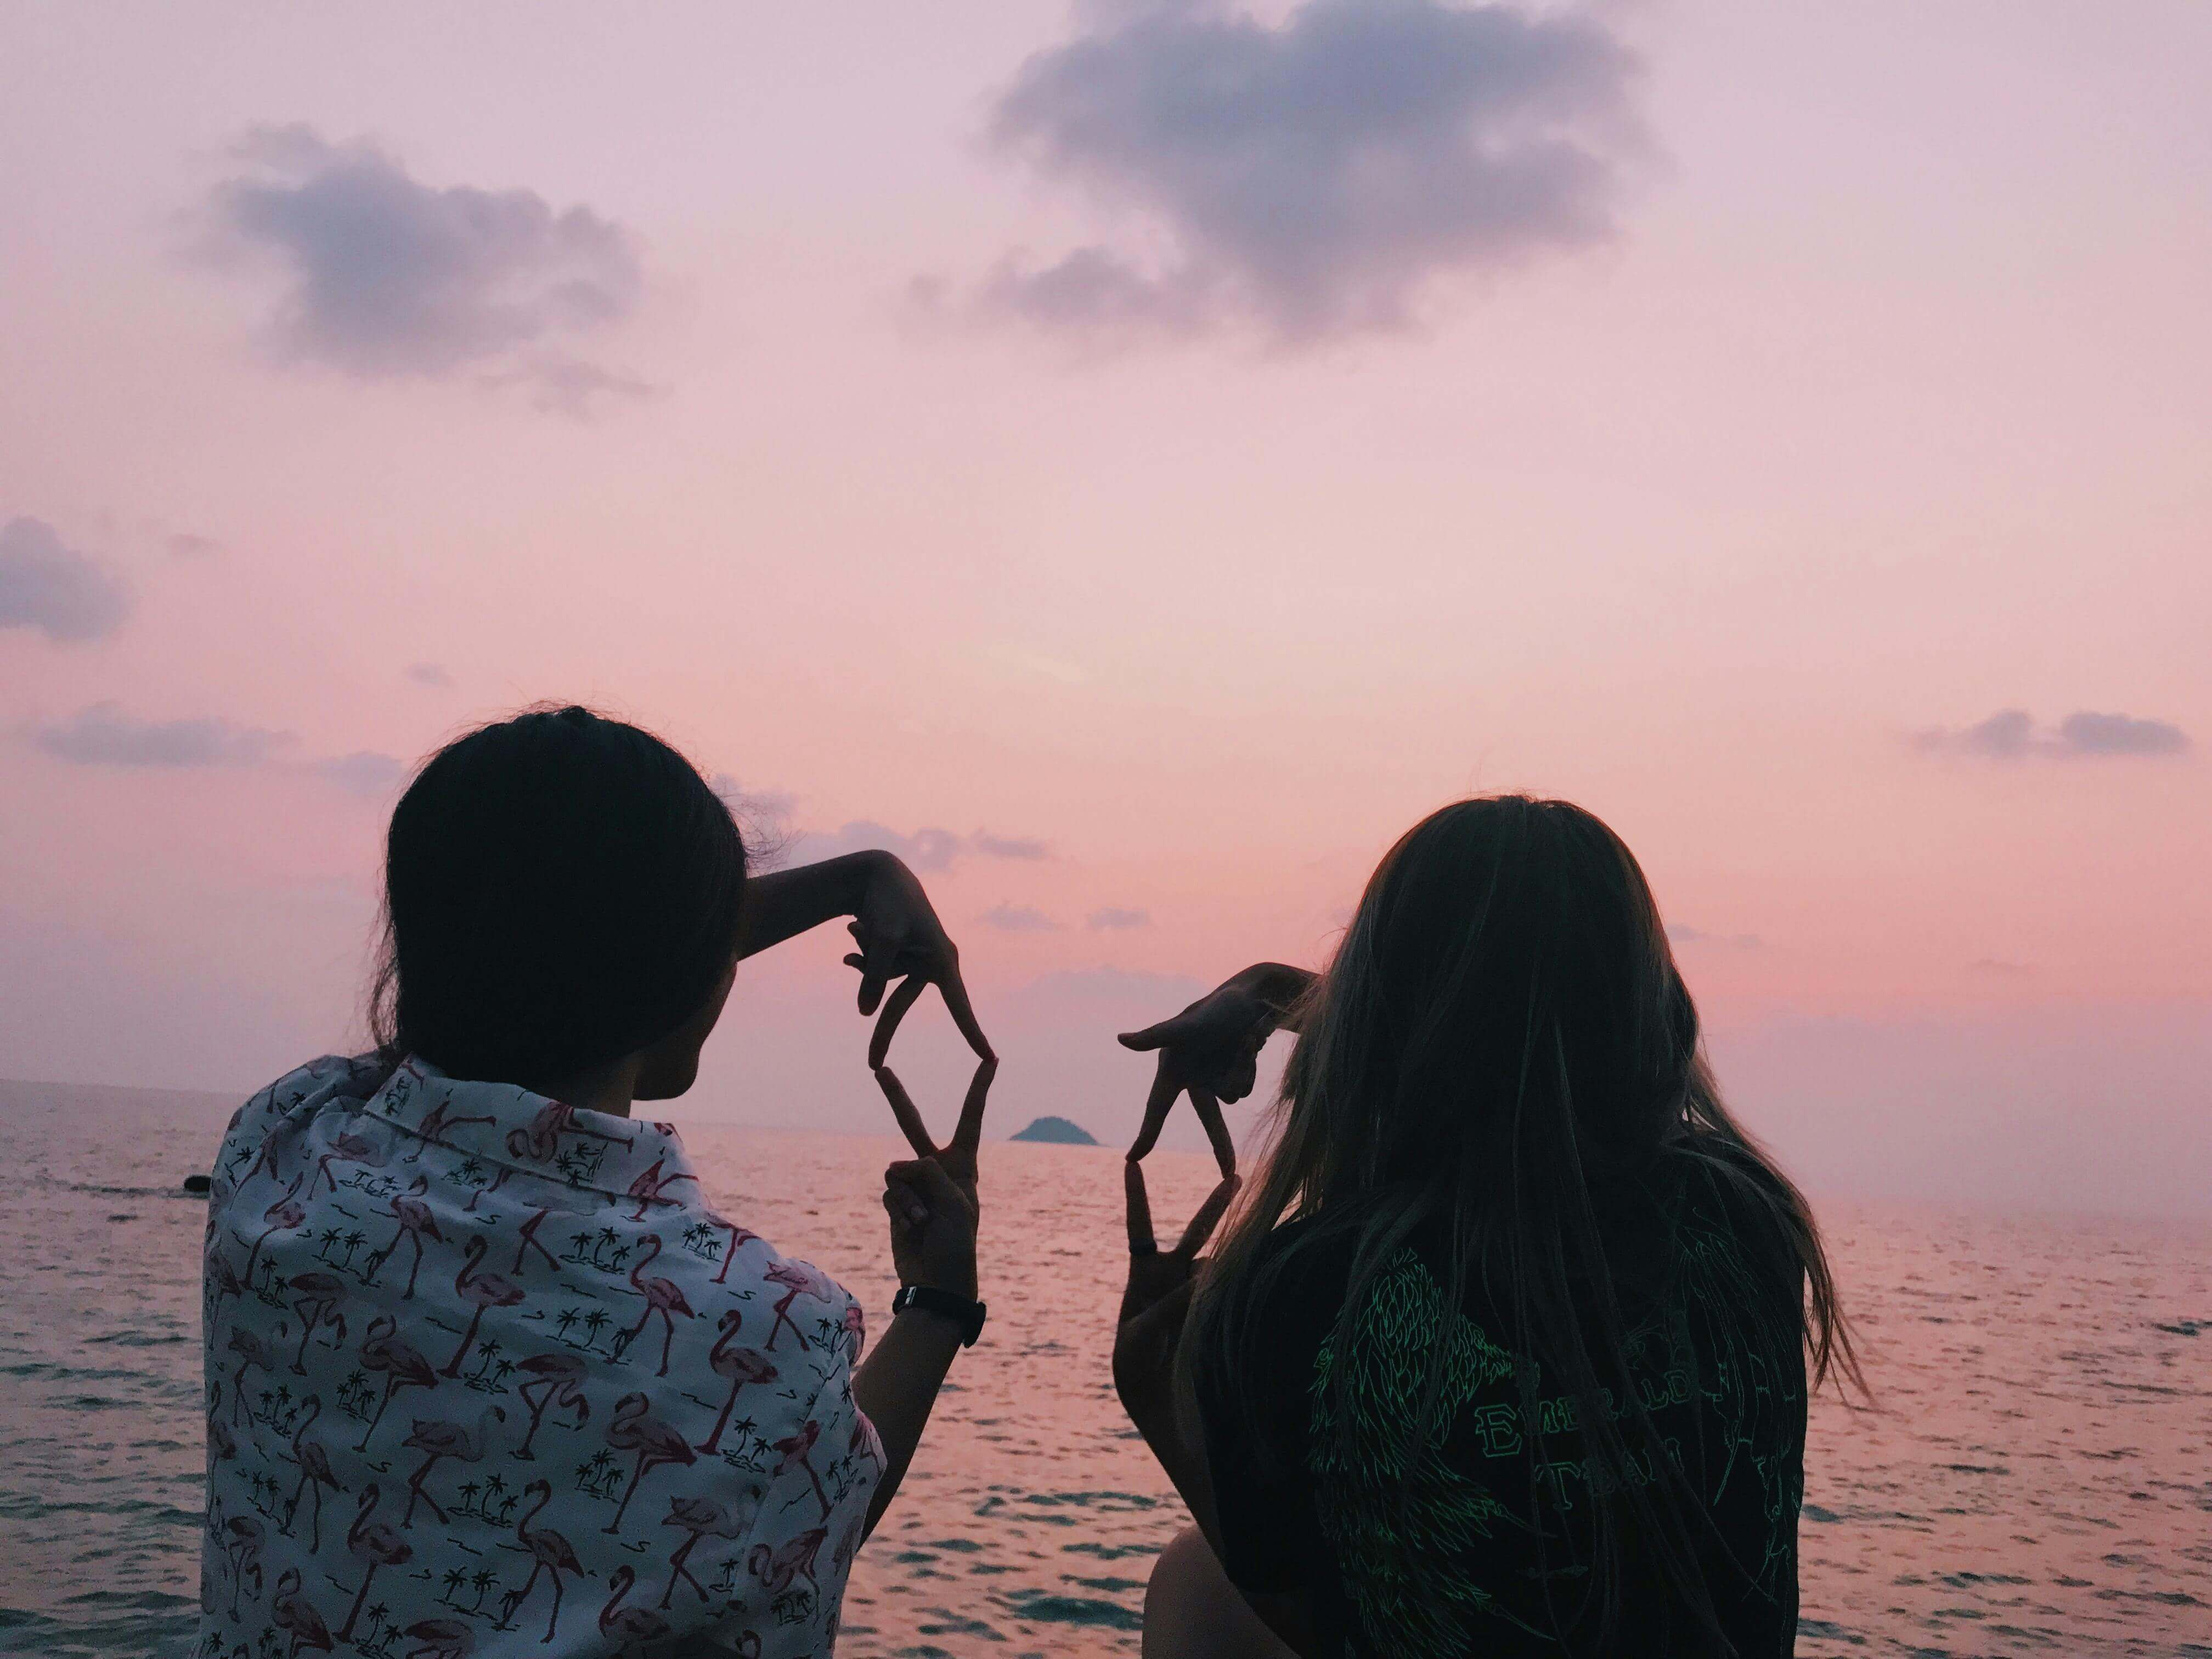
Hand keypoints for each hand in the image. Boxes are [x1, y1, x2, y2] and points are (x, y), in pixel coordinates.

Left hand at [845, 854, 993, 1066]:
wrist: (876, 873)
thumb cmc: (890, 900)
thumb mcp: (883, 937)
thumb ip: (875, 975)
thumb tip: (864, 1014)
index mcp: (941, 959)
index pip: (959, 1005)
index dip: (972, 1033)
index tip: (989, 1059)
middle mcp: (931, 963)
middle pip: (902, 1004)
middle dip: (882, 1031)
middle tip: (871, 1066)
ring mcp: (912, 960)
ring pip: (879, 980)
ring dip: (863, 957)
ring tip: (857, 926)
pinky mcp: (897, 956)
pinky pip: (873, 968)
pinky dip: (860, 954)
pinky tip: (853, 931)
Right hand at [876, 1058, 992, 1300]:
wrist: (938, 1282)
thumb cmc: (957, 1243)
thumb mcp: (954, 1203)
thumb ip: (927, 1173)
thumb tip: (894, 1167)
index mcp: (963, 1164)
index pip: (969, 1118)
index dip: (978, 1090)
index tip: (990, 1060)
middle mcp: (937, 1168)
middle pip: (912, 1124)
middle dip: (896, 1096)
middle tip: (879, 1068)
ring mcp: (914, 1184)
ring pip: (896, 1172)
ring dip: (908, 1200)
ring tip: (924, 1223)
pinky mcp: (896, 1202)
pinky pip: (889, 1192)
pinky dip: (899, 1211)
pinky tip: (912, 1229)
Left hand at [1113, 1160, 1238, 1422]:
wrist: (1151, 1395)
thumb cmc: (1135, 1361)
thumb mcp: (1142, 1333)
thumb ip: (1171, 1305)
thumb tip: (1209, 1276)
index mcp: (1144, 1275)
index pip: (1140, 1227)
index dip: (1137, 1195)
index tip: (1130, 1163)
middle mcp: (1171, 1276)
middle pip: (1197, 1232)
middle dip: (1216, 1205)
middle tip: (1235, 1176)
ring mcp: (1193, 1292)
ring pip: (1216, 1269)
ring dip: (1225, 1273)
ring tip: (1220, 1297)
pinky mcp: (1210, 1310)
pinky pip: (1225, 1292)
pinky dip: (1230, 1295)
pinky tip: (1234, 1307)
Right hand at [1118, 964, 1309, 1173]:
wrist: (1250, 996)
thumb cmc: (1216, 1007)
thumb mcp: (1189, 1023)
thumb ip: (1157, 1035)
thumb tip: (1121, 1040)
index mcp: (1174, 1069)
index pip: (1157, 1108)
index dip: (1146, 1134)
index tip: (1132, 1159)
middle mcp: (1192, 1077)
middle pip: (1209, 1118)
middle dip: (1220, 1145)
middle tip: (1229, 1174)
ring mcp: (1214, 1077)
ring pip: (1233, 1093)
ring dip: (1241, 1066)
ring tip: (1242, 1039)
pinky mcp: (1233, 1074)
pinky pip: (1245, 1086)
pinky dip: (1248, 1065)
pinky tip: (1248, 1044)